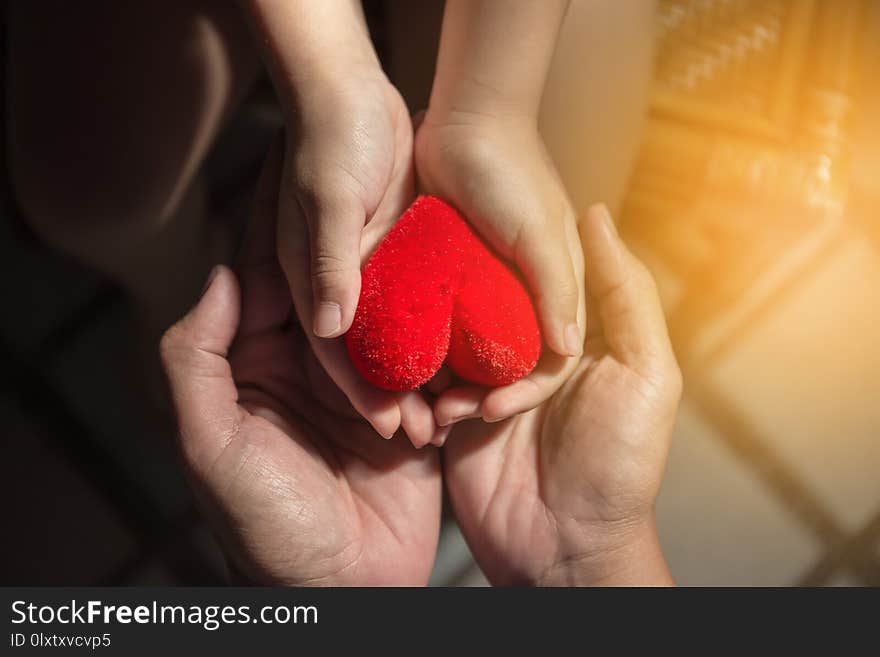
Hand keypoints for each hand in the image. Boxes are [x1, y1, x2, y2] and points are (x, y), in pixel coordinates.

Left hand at [160, 146, 441, 584]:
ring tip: (437, 221)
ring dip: (411, 283)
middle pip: (339, 289)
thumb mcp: (212, 448)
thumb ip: (197, 362)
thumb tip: (223, 274)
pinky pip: (427, 361)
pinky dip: (445, 336)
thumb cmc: (266, 527)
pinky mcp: (412, 411)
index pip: (273, 280)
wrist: (344, 592)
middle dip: (361, 240)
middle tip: (387, 174)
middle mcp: (313, 366)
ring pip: (390, 316)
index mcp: (259, 364)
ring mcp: (366, 385)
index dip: (286, 224)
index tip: (304, 162)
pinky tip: (466, 289)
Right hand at [278, 67, 447, 445]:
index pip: (335, 349)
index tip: (393, 426)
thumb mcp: (327, 196)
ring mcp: (370, 266)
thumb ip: (327, 260)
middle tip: (430, 430)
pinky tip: (468, 351)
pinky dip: (440, 326)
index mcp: (309, 274)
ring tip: (456, 403)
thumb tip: (333, 325)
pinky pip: (421, 297)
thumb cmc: (330, 136)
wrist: (351, 88)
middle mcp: (338, 279)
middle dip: (396, 392)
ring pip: (398, 331)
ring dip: (424, 366)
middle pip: (368, 349)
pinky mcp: (399, 249)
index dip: (361, 391)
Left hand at [415, 111, 585, 425]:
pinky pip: (438, 320)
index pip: (547, 359)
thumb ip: (557, 287)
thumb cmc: (512, 174)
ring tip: (418, 403)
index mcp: (554, 288)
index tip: (488, 410)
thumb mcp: (540, 232)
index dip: (523, 391)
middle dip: (477, 394)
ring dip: (446, 378)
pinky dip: (425, 344)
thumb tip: (568, 349)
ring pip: (467, 348)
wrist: (463, 120)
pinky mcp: (448, 273)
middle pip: (503, 362)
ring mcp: (482, 284)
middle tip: (441, 417)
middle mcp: (520, 292)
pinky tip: (402, 366)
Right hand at [442, 205, 681, 585]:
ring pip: (456, 340)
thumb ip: (625, 296)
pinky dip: (432, 394)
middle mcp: (534, 353)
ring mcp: (492, 385)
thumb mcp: (645, 374)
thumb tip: (594, 216)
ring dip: (451, 354)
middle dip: (474, 302)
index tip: (490, 217)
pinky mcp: (458, 418)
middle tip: (450, 285)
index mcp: (581, 336)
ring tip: (455, 373)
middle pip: (493, 301)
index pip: (547, 272)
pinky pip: (434, 387)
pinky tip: (439, 408)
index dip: (522, 249)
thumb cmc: (618, 465)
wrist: (566, 550)